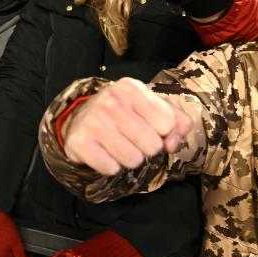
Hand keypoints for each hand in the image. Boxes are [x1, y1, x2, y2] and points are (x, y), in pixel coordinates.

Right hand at [62, 78, 192, 175]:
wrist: (80, 118)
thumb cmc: (125, 113)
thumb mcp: (154, 107)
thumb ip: (178, 122)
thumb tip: (171, 144)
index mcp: (131, 88)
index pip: (167, 123)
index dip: (163, 131)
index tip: (151, 127)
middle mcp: (110, 101)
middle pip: (152, 145)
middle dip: (147, 148)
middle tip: (134, 139)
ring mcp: (93, 121)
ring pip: (133, 160)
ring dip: (130, 158)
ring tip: (120, 146)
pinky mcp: (79, 141)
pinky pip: (111, 168)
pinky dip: (112, 166)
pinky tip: (105, 152)